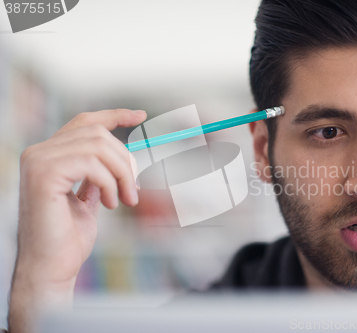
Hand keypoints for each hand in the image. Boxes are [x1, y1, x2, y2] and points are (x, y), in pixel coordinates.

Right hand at [8, 109, 145, 332]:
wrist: (51, 267)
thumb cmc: (68, 238)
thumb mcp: (89, 198)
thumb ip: (99, 174)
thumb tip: (121, 159)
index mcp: (49, 156)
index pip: (85, 122)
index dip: (114, 115)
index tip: (140, 116)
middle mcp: (39, 152)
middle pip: (98, 134)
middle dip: (125, 160)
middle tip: (134, 189)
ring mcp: (38, 161)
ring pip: (98, 146)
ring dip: (121, 174)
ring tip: (124, 199)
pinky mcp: (44, 174)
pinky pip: (91, 163)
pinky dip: (109, 182)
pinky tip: (111, 203)